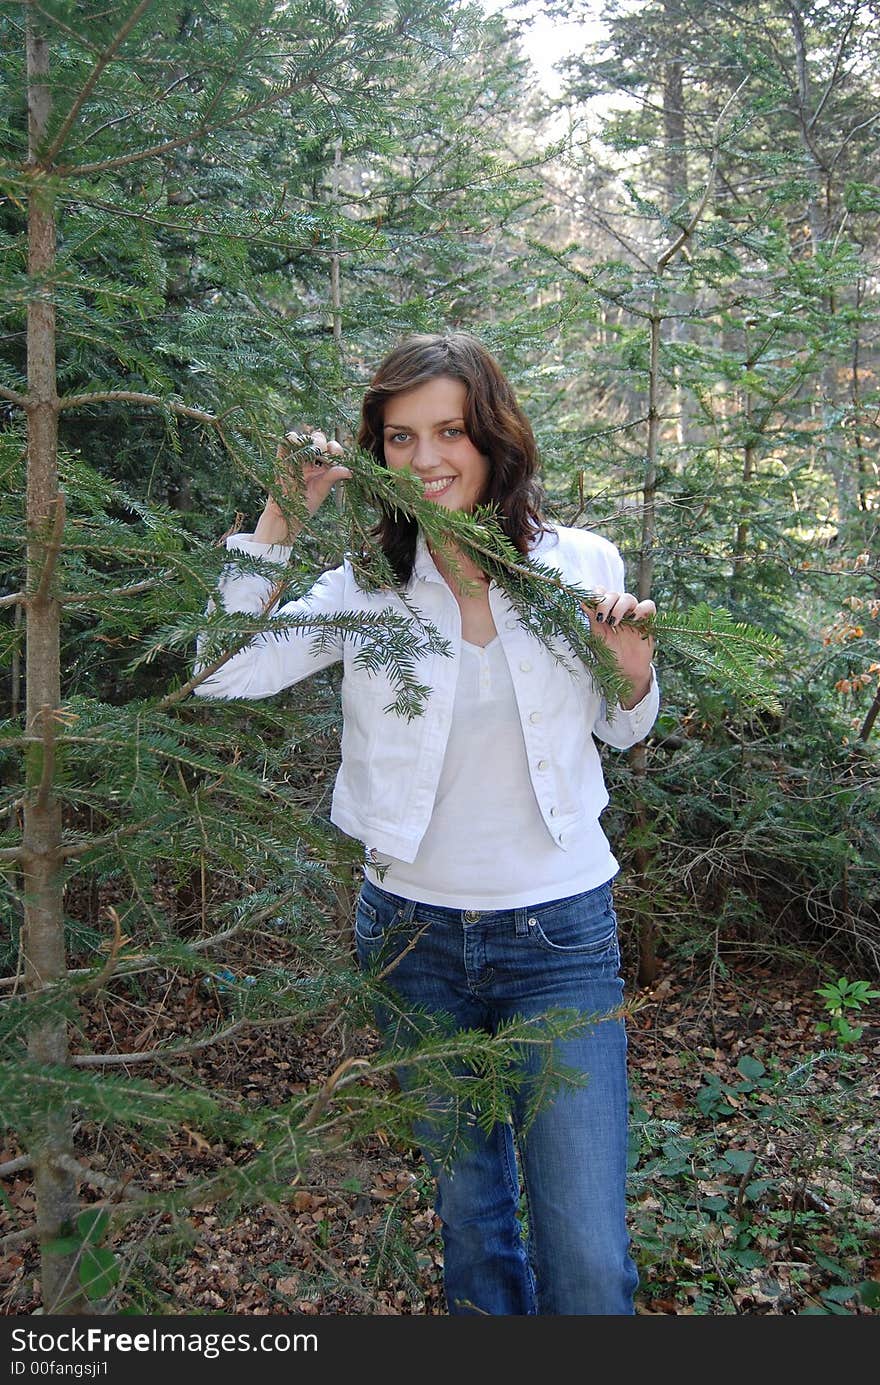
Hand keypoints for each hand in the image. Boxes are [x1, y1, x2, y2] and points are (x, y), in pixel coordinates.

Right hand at [276, 428, 351, 516]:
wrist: (284, 515)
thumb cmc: (304, 506)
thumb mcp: (320, 491)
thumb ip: (332, 477)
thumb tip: (350, 471)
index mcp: (324, 468)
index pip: (332, 450)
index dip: (334, 448)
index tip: (333, 453)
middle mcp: (312, 461)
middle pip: (318, 440)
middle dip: (320, 442)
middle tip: (319, 450)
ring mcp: (296, 459)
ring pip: (302, 439)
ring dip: (306, 439)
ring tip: (308, 448)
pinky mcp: (282, 459)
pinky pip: (285, 443)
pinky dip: (290, 439)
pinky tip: (295, 443)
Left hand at [584, 589, 655, 707]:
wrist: (626, 672)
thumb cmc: (610, 655)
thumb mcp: (598, 638)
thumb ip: (593, 620)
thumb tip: (582, 603)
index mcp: (606, 612)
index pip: (602, 592)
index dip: (596, 593)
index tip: (590, 602)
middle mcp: (619, 610)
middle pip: (614, 594)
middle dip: (606, 602)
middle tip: (602, 618)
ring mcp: (634, 615)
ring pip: (629, 597)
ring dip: (619, 607)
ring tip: (614, 622)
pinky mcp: (648, 621)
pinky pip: (649, 605)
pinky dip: (641, 608)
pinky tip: (633, 619)